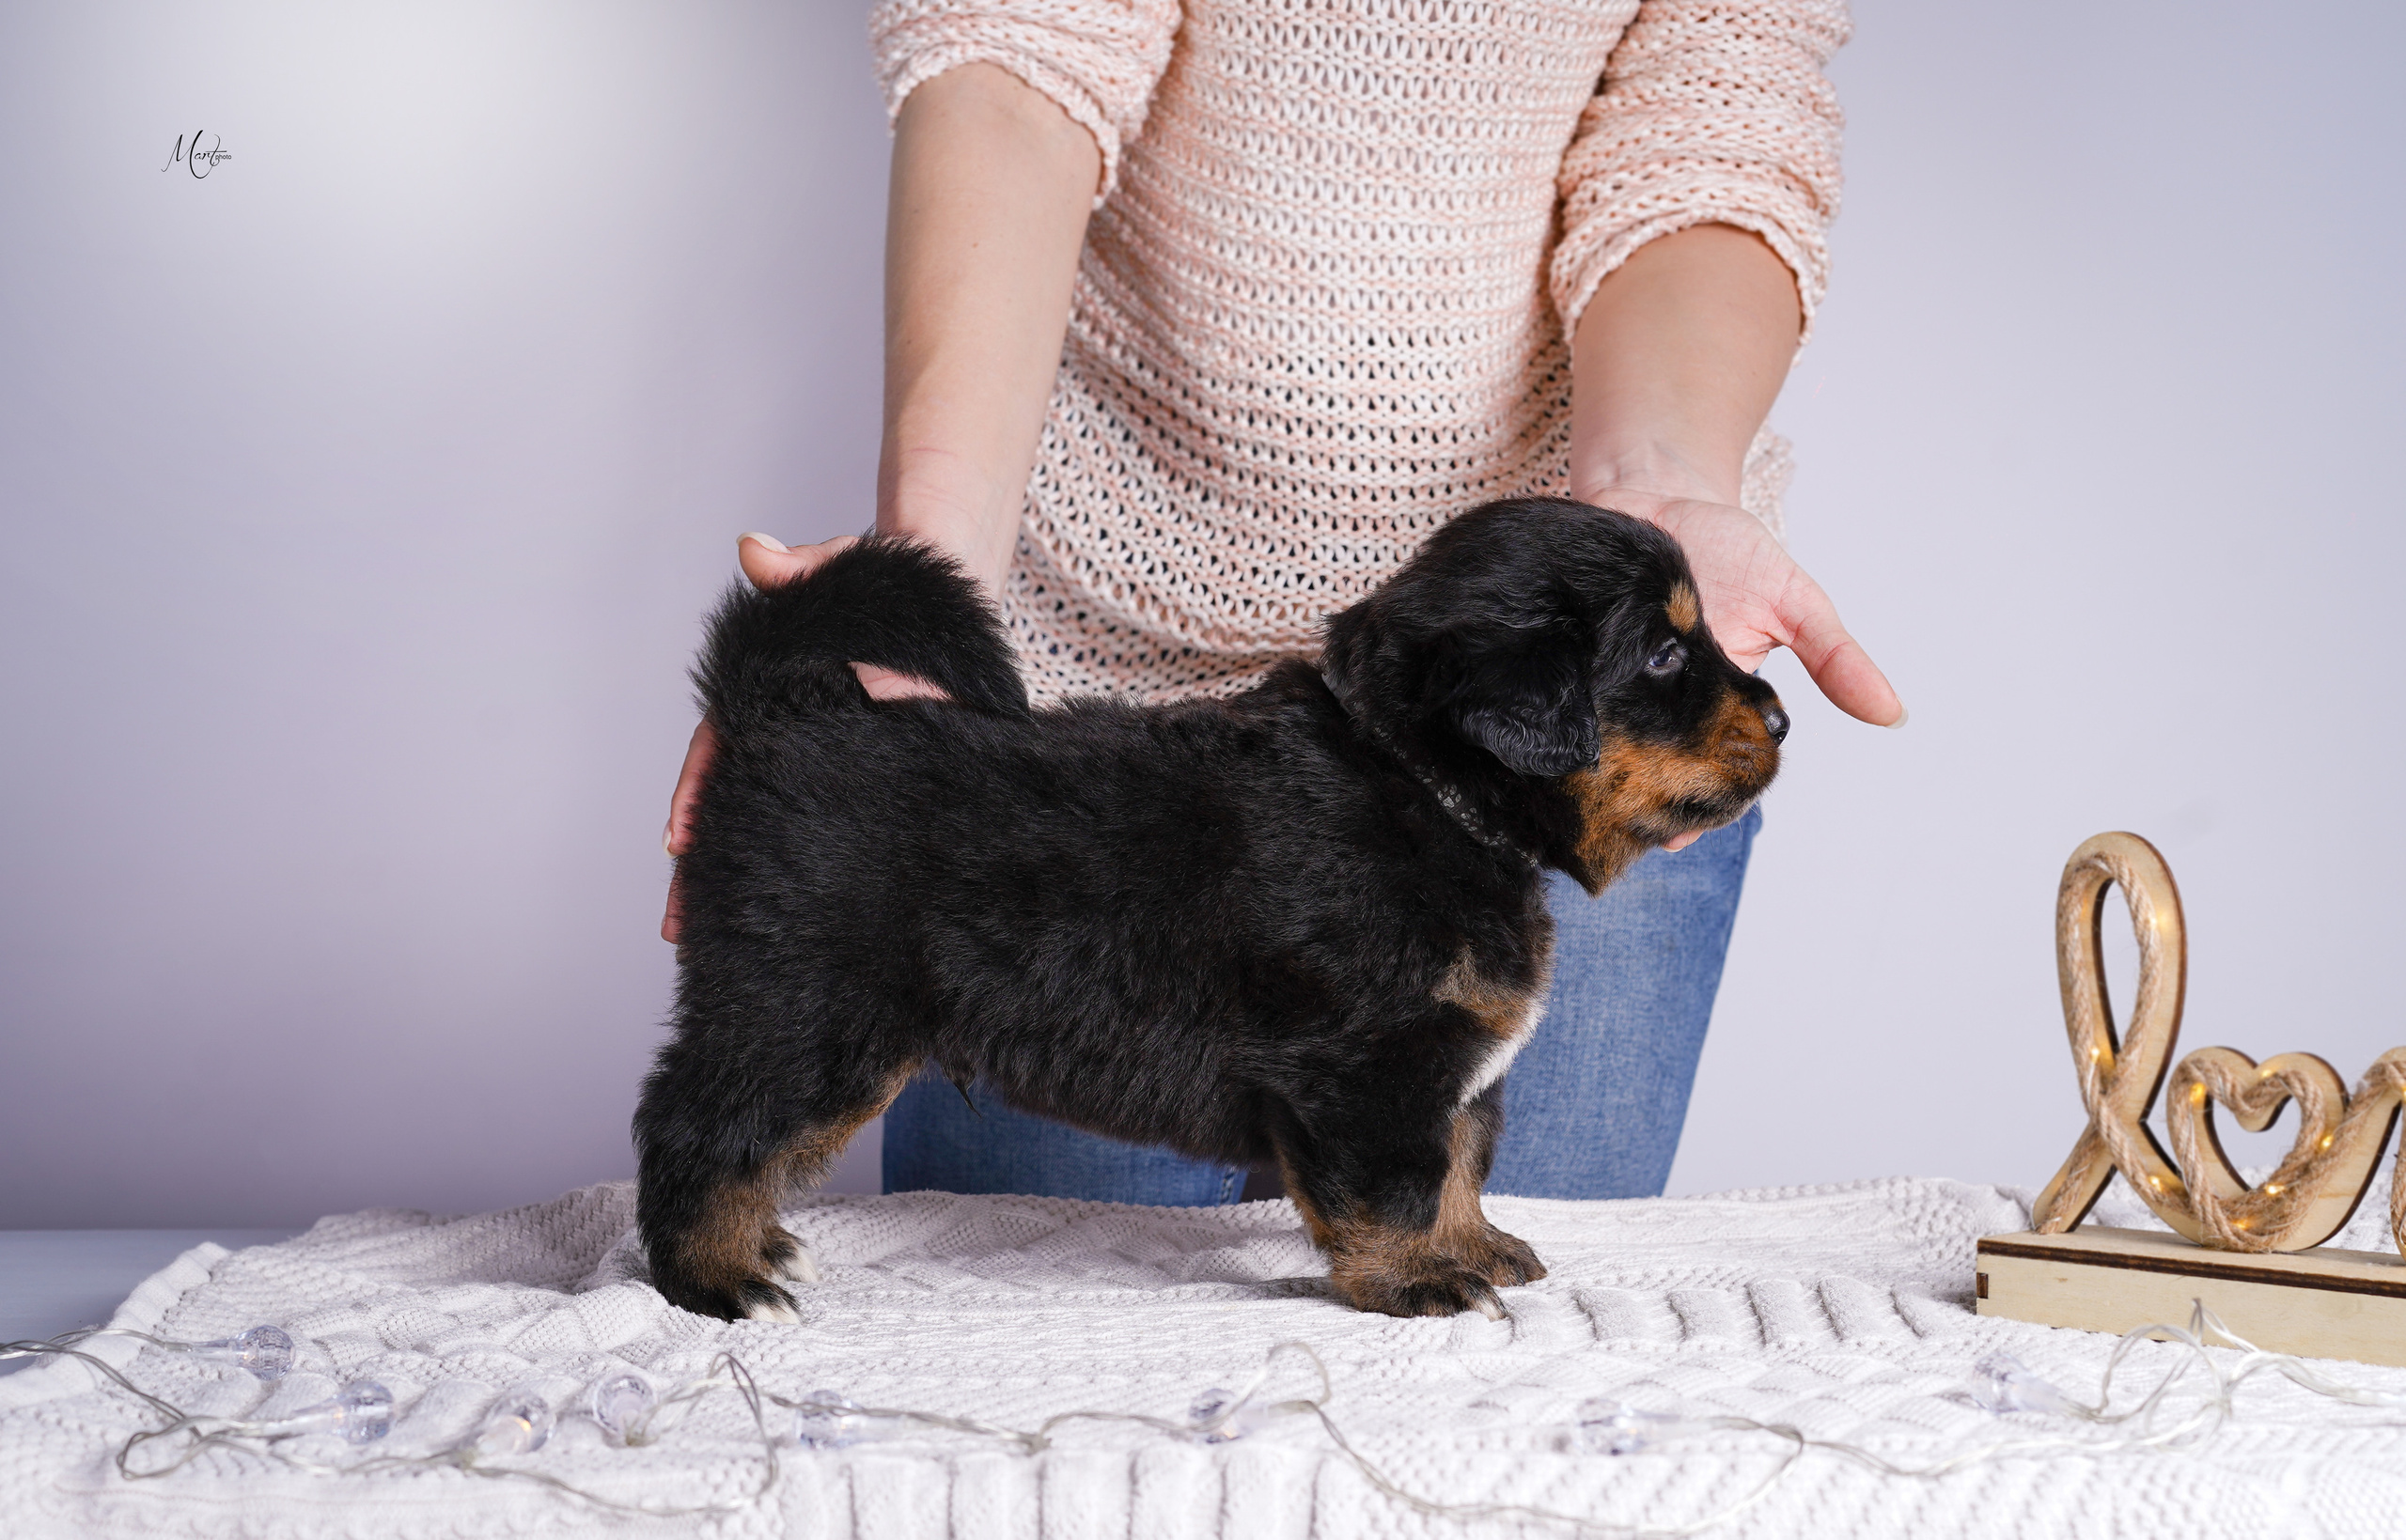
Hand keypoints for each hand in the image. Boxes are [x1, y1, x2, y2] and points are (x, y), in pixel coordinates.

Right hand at [661, 533, 950, 942]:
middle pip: (738, 801)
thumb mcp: (843, 572)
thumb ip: (802, 569)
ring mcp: (832, 757)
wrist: (949, 589)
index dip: (695, 794)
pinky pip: (836, 824)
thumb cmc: (889, 581)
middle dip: (704, 865)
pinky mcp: (876, 772)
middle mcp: (796, 732)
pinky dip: (809, 864)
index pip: (724, 748)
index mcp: (778, 693)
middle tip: (680, 926)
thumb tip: (755, 552)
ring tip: (719, 940)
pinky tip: (800, 915)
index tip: (675, 840)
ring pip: (779, 821)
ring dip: (747, 878)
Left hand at [1582, 488, 1902, 856]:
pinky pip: (1570, 695)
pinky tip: (1554, 745)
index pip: (1715, 768)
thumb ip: (1834, 657)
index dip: (1701, 803)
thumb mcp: (1792, 600)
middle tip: (1628, 829)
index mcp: (1717, 703)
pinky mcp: (1575, 658)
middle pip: (1656, 768)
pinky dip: (1565, 716)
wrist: (1656, 490)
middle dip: (1646, 798)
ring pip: (1609, 743)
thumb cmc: (1726, 543)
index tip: (1685, 833)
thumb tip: (1894, 714)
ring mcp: (1615, 683)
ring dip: (1602, 771)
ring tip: (1590, 802)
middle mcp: (1662, 703)